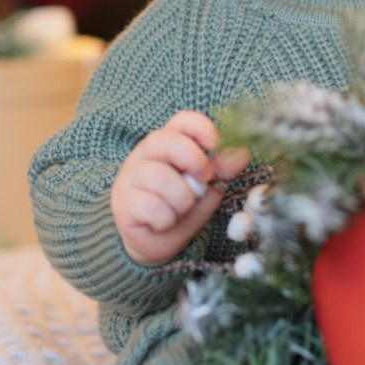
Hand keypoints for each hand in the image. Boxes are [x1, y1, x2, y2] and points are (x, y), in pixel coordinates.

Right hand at [111, 111, 248, 265]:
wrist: (156, 243)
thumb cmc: (181, 208)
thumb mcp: (207, 188)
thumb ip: (220, 170)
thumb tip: (241, 153)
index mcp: (169, 144)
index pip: (182, 121)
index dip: (201, 128)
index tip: (215, 145)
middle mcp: (145, 155)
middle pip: (166, 141)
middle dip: (193, 161)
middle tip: (203, 182)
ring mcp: (130, 177)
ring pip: (160, 177)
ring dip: (181, 200)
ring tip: (180, 209)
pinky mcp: (123, 204)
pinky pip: (151, 206)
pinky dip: (165, 219)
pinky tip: (162, 222)